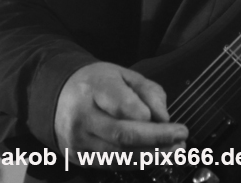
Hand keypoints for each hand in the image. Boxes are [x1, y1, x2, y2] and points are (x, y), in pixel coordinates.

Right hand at [54, 62, 186, 154]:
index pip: (122, 106)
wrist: (58, 98)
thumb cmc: (97, 84)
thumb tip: (163, 118)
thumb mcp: (124, 75)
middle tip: (182, 138)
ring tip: (175, 150)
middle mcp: (82, 117)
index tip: (173, 122)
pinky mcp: (79, 157)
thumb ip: (148, 92)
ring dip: (152, 156)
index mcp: (94, 89)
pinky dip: (137, 162)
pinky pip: (112, 164)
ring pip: (119, 155)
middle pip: (122, 134)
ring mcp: (78, 141)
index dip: (148, 116)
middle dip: (157, 140)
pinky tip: (155, 156)